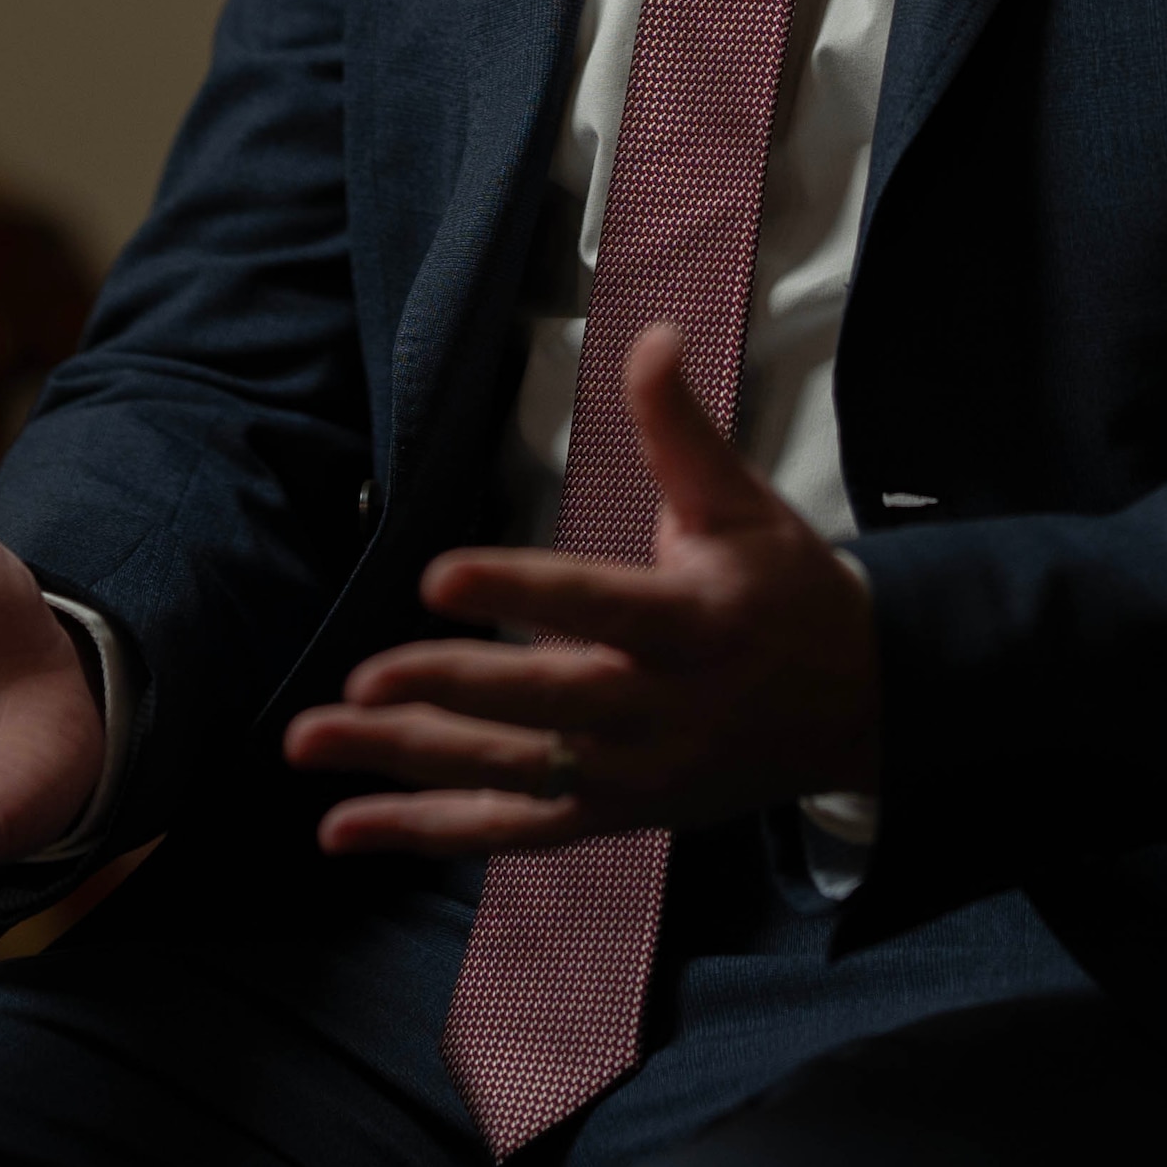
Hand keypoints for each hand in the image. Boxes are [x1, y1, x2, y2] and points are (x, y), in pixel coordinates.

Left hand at [281, 320, 880, 854]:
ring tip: (310, 740)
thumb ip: (680, 428)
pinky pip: (510, 830)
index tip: (437, 575)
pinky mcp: (612, 817)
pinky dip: (427, 832)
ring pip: (509, 773)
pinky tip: (341, 827)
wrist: (856, 707)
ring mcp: (633, 776)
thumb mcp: (744, 503)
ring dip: (406, 762)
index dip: (517, 591)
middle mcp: (661, 710)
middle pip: (543, 704)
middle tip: (362, 677)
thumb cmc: (786, 592)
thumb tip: (650, 334)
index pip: (596, 606)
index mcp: (693, 624)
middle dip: (448, 691)